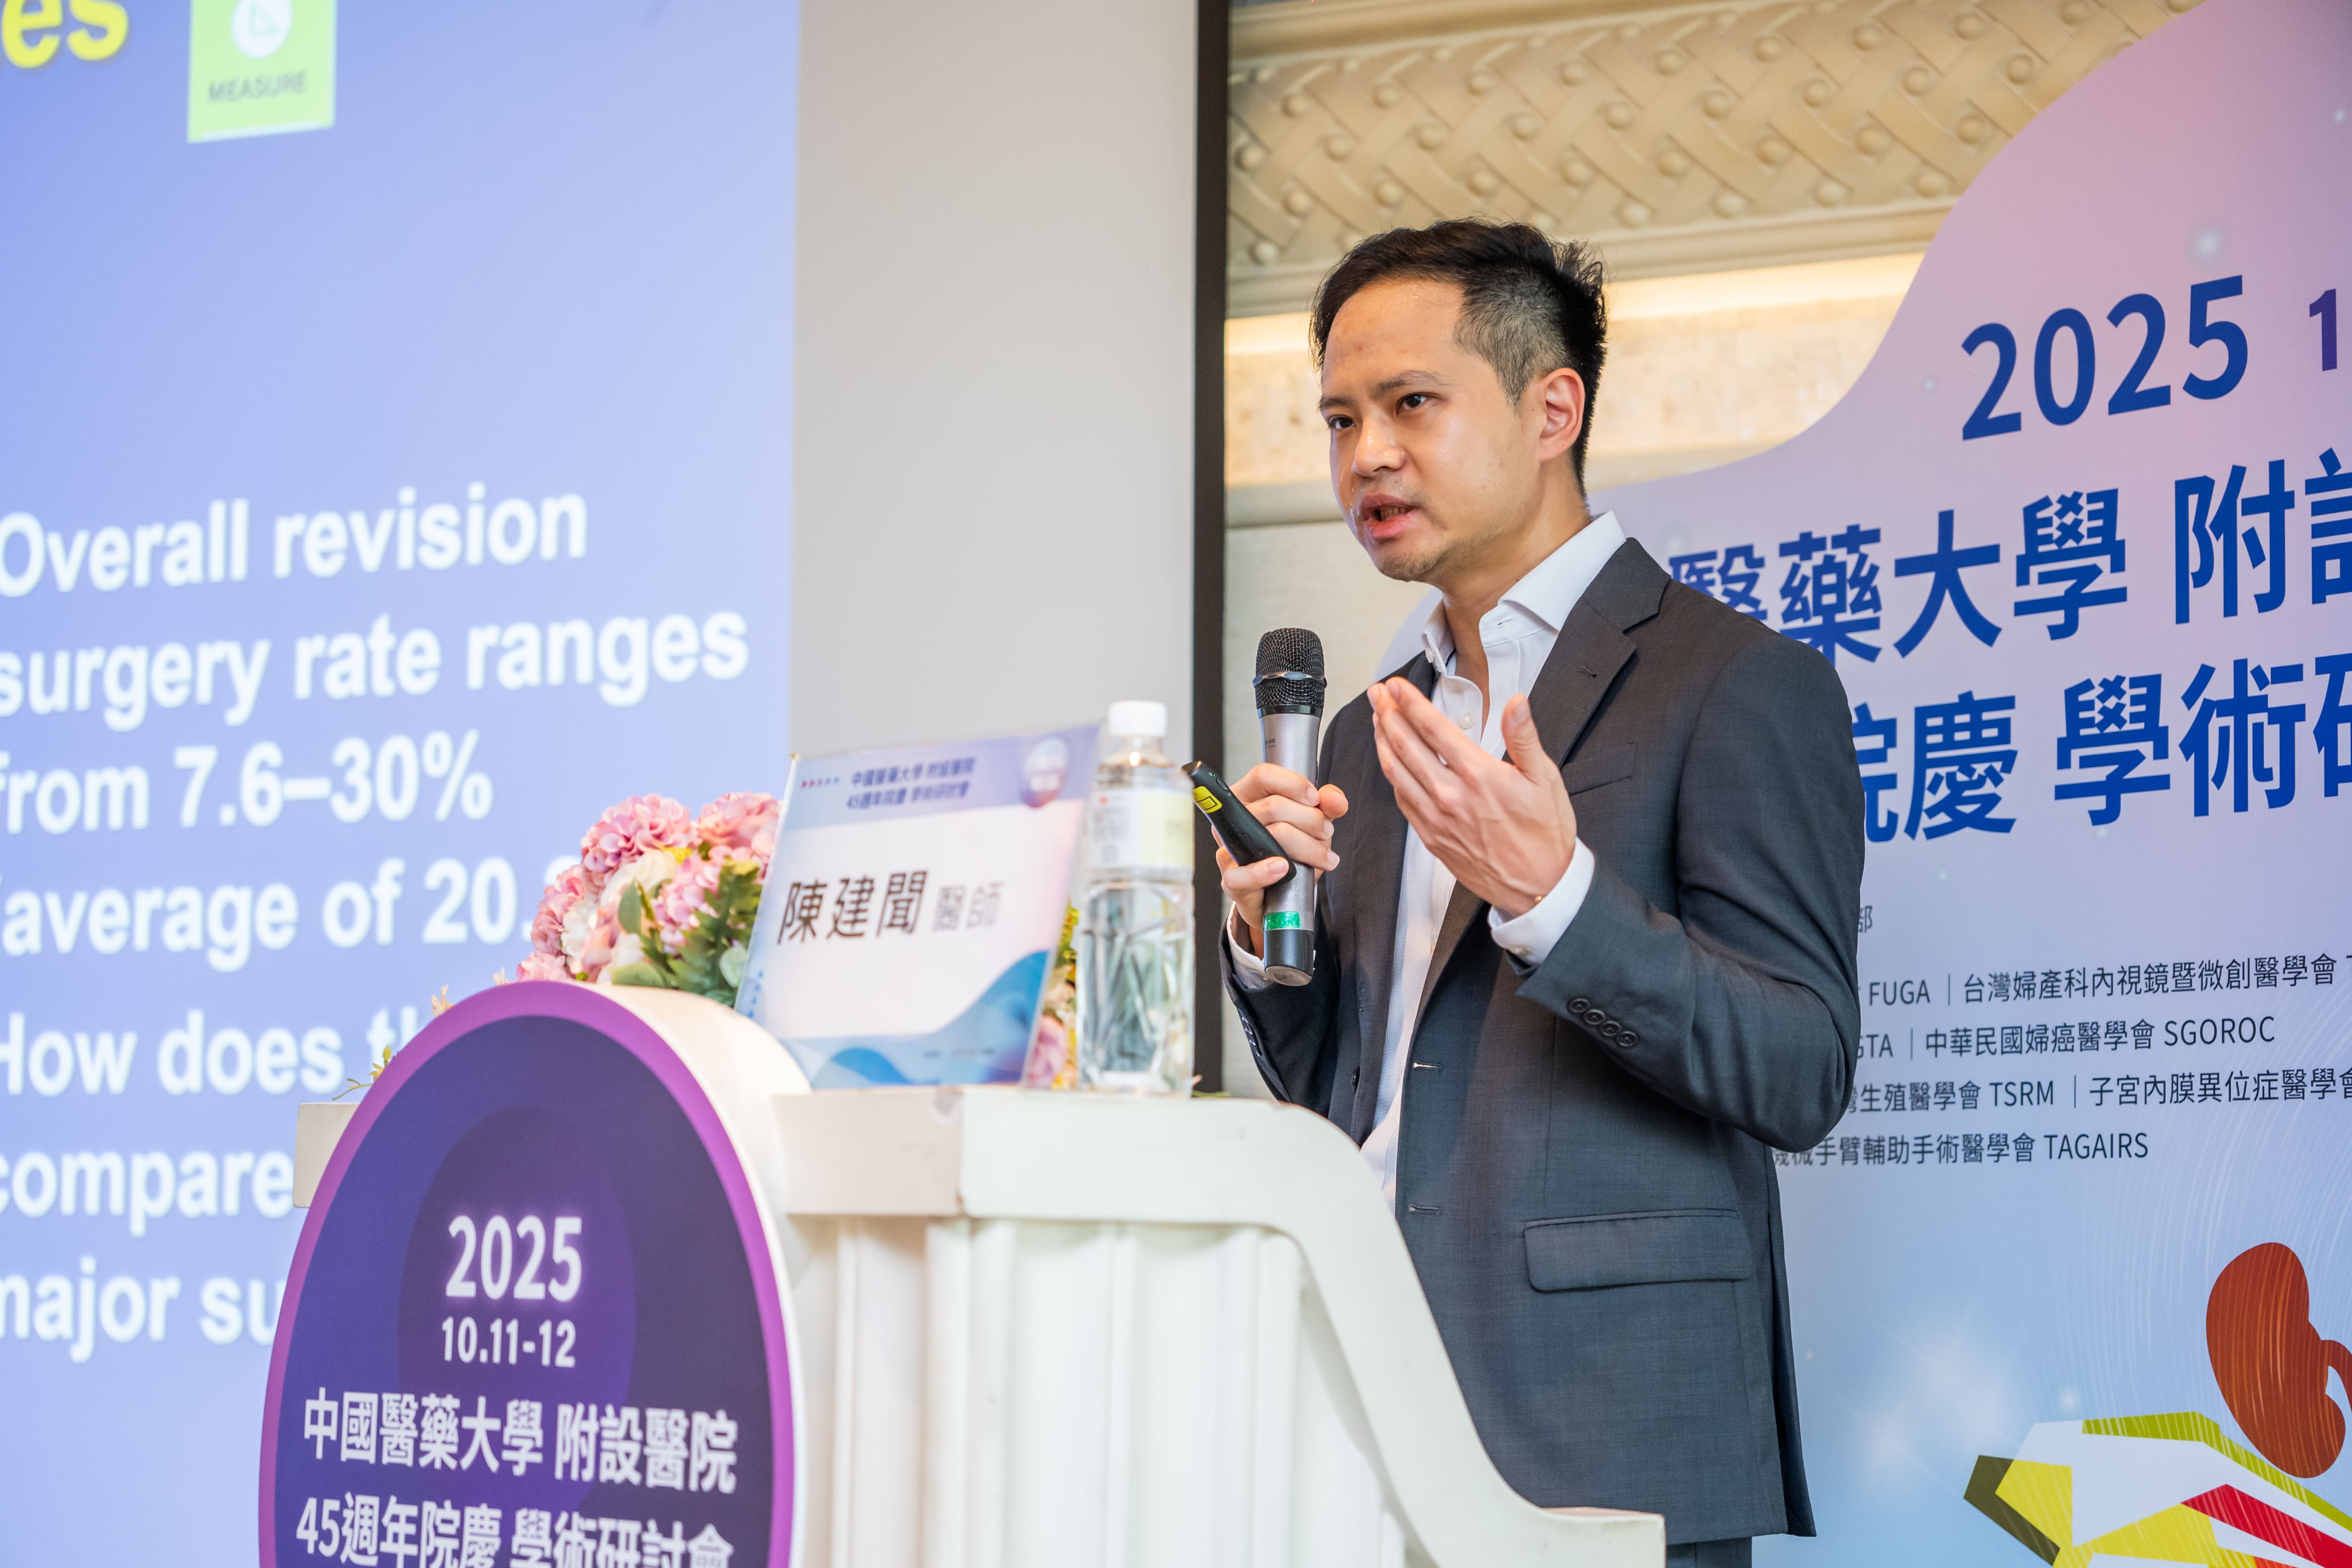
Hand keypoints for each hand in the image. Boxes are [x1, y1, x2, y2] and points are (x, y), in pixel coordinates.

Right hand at [1215, 764, 1349, 955]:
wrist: (1280, 894)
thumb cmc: (1291, 850)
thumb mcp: (1313, 822)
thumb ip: (1326, 805)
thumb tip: (1335, 800)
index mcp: (1247, 797)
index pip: (1262, 776)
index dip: (1293, 783)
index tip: (1315, 798)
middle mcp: (1232, 820)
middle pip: (1273, 806)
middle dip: (1311, 819)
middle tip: (1326, 832)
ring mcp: (1229, 850)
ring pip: (1271, 836)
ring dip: (1307, 846)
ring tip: (1323, 856)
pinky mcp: (1232, 880)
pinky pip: (1244, 874)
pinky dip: (1265, 871)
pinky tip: (1283, 868)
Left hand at [1367, 677, 1576, 918]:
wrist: (1539, 886)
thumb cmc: (1544, 835)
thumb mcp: (1544, 779)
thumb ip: (1524, 737)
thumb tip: (1516, 703)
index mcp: (1477, 775)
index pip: (1432, 728)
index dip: (1410, 702)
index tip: (1397, 686)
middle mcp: (1450, 795)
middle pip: (1406, 745)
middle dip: (1388, 714)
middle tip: (1378, 694)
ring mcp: (1436, 818)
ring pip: (1396, 772)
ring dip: (1383, 741)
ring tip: (1377, 719)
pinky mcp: (1431, 837)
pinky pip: (1402, 801)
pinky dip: (1391, 776)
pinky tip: (1390, 762)